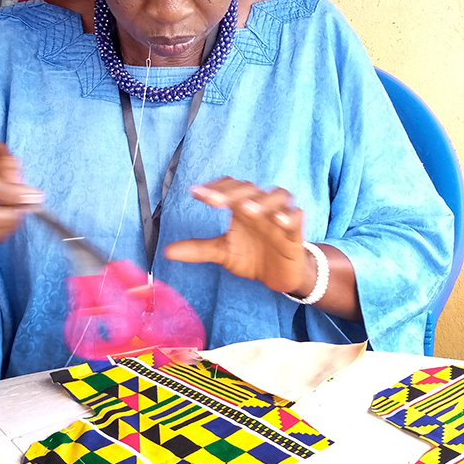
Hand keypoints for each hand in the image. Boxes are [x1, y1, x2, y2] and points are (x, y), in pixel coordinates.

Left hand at [162, 177, 315, 296]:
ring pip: (278, 196)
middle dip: (232, 193)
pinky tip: (278, 220)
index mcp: (242, 208)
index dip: (214, 188)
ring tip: (246, 208)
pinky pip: (296, 217)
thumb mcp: (223, 253)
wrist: (279, 276)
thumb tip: (167, 251)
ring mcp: (279, 218)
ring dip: (262, 200)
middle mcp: (260, 207)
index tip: (194, 193)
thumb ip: (199, 249)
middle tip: (213, 200)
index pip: (229, 188)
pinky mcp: (295, 233)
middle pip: (250, 189)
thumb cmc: (252, 257)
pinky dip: (289, 216)